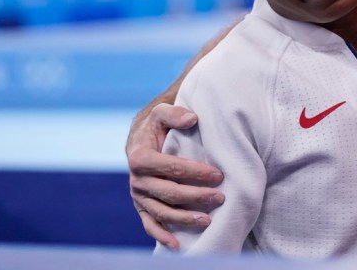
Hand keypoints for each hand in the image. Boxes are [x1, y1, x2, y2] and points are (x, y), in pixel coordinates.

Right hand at [127, 103, 224, 248]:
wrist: (142, 137)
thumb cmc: (157, 125)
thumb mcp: (162, 112)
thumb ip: (175, 113)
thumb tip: (192, 119)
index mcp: (140, 157)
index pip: (171, 168)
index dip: (195, 172)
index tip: (218, 174)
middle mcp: (137, 179)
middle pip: (169, 192)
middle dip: (196, 196)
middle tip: (220, 197)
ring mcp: (138, 196)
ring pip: (162, 212)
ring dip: (185, 219)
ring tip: (208, 220)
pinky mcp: (141, 207)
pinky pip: (150, 225)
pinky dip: (162, 236)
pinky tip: (176, 245)